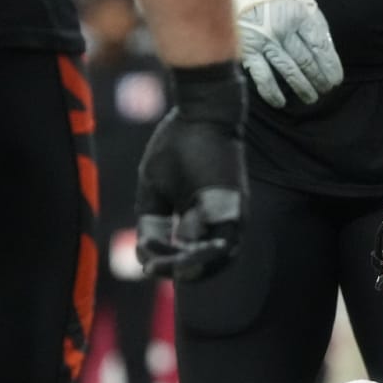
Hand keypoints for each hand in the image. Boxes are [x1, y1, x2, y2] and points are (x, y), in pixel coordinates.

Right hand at [135, 63, 247, 281]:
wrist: (203, 112)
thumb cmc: (178, 145)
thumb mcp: (155, 189)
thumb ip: (154, 221)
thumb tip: (147, 254)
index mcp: (200, 221)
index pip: (186, 258)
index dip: (164, 264)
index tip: (146, 258)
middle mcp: (220, 223)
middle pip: (203, 266)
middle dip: (175, 271)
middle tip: (153, 267)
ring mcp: (231, 218)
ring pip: (216, 261)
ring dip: (189, 267)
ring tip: (167, 261)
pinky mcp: (236, 209)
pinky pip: (225, 245)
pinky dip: (204, 254)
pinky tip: (183, 251)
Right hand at [233, 0, 343, 107]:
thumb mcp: (299, 0)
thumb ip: (314, 24)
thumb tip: (327, 53)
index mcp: (299, 13)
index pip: (321, 46)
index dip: (331, 66)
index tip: (336, 79)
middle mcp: (283, 27)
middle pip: (307, 61)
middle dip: (320, 79)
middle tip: (325, 89)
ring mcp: (264, 40)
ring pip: (290, 72)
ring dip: (303, 88)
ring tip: (311, 97)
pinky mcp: (247, 50)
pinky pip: (263, 78)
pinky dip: (273, 93)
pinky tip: (280, 102)